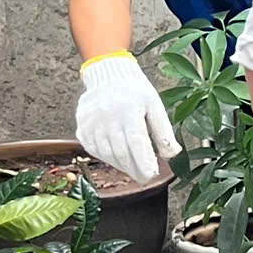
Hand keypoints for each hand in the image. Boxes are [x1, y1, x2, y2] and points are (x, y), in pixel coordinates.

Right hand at [75, 53, 180, 182]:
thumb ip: (163, 131)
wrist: (108, 74)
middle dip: (135, 169)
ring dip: (121, 166)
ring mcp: (91, 121)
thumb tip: (171, 154)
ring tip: (133, 169)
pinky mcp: (82, 125)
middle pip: (121, 151)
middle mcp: (107, 115)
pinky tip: (117, 159)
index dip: (144, 161)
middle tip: (145, 178)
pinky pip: (93, 149)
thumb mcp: (154, 105)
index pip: (136, 141)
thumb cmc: (135, 92)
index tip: (152, 174)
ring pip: (106, 153)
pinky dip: (106, 158)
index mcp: (129, 108)